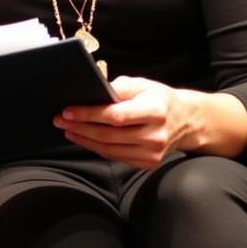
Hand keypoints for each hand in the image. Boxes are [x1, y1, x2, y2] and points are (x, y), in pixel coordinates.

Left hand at [53, 76, 195, 168]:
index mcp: (154, 110)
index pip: (116, 115)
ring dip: (84, 139)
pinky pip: (116, 157)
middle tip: (60, 119)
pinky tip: (84, 139)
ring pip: (109, 149)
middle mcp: (155, 134)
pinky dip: (97, 148)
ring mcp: (152, 153)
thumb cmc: (159, 99)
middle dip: (80, 127)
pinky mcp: (148, 163)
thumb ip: (120, 87)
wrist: (186, 121)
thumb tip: (94, 91)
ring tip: (68, 129)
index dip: (89, 114)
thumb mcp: (143, 84)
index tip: (68, 110)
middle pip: (109, 135)